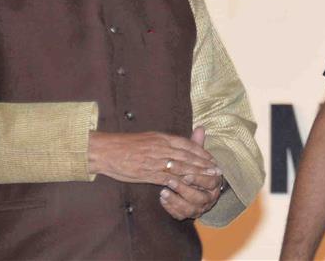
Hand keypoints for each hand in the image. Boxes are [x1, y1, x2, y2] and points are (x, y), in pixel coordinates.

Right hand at [88, 126, 219, 186]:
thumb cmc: (127, 144)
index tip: (212, 159)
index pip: (188, 145)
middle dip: (205, 164)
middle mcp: (162, 148)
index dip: (202, 152)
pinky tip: (188, 186)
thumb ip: (165, 141)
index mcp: (163, 138)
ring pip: (181, 167)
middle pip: (189, 156)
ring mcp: (156, 161)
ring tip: (208, 178)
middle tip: (217, 171)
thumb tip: (179, 143)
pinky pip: (167, 178)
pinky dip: (179, 182)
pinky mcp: (148, 173)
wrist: (107, 151)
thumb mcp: (149, 137)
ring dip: (197, 174)